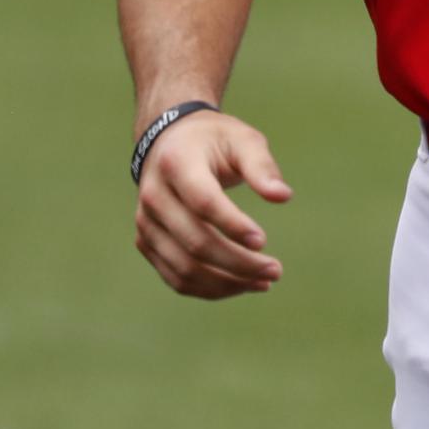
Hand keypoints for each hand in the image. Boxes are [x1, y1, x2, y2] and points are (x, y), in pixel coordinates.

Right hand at [132, 109, 290, 300]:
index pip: (203, 202)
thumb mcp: (242, 140)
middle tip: (275, 270)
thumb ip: (262, 166)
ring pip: (185, 268)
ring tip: (264, 282)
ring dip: (227, 283)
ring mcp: (146, 223)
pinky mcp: (146, 242)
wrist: (171, 142)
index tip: (263, 242)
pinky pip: (176, 277)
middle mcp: (154, 196)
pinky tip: (241, 285)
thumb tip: (282, 196)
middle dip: (239, 263)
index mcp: (176, 163)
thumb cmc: (214, 141)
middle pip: (195, 243)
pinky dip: (210, 289)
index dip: (233, 226)